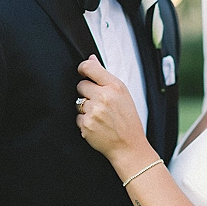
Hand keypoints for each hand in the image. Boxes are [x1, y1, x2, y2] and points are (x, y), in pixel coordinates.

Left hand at [76, 56, 152, 171]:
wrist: (129, 146)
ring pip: (77, 102)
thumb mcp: (123, 94)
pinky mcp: (86, 124)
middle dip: (86, 93)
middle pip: (81, 85)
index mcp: (115, 86)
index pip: (89, 67)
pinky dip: (84, 121)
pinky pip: (77, 117)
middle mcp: (104, 97)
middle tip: (98, 102)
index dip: (83, 68)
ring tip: (100, 116)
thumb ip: (105, 76)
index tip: (82, 71)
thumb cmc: (128, 120)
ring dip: (85, 108)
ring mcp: (94, 111)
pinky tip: (97, 125)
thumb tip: (91, 58)